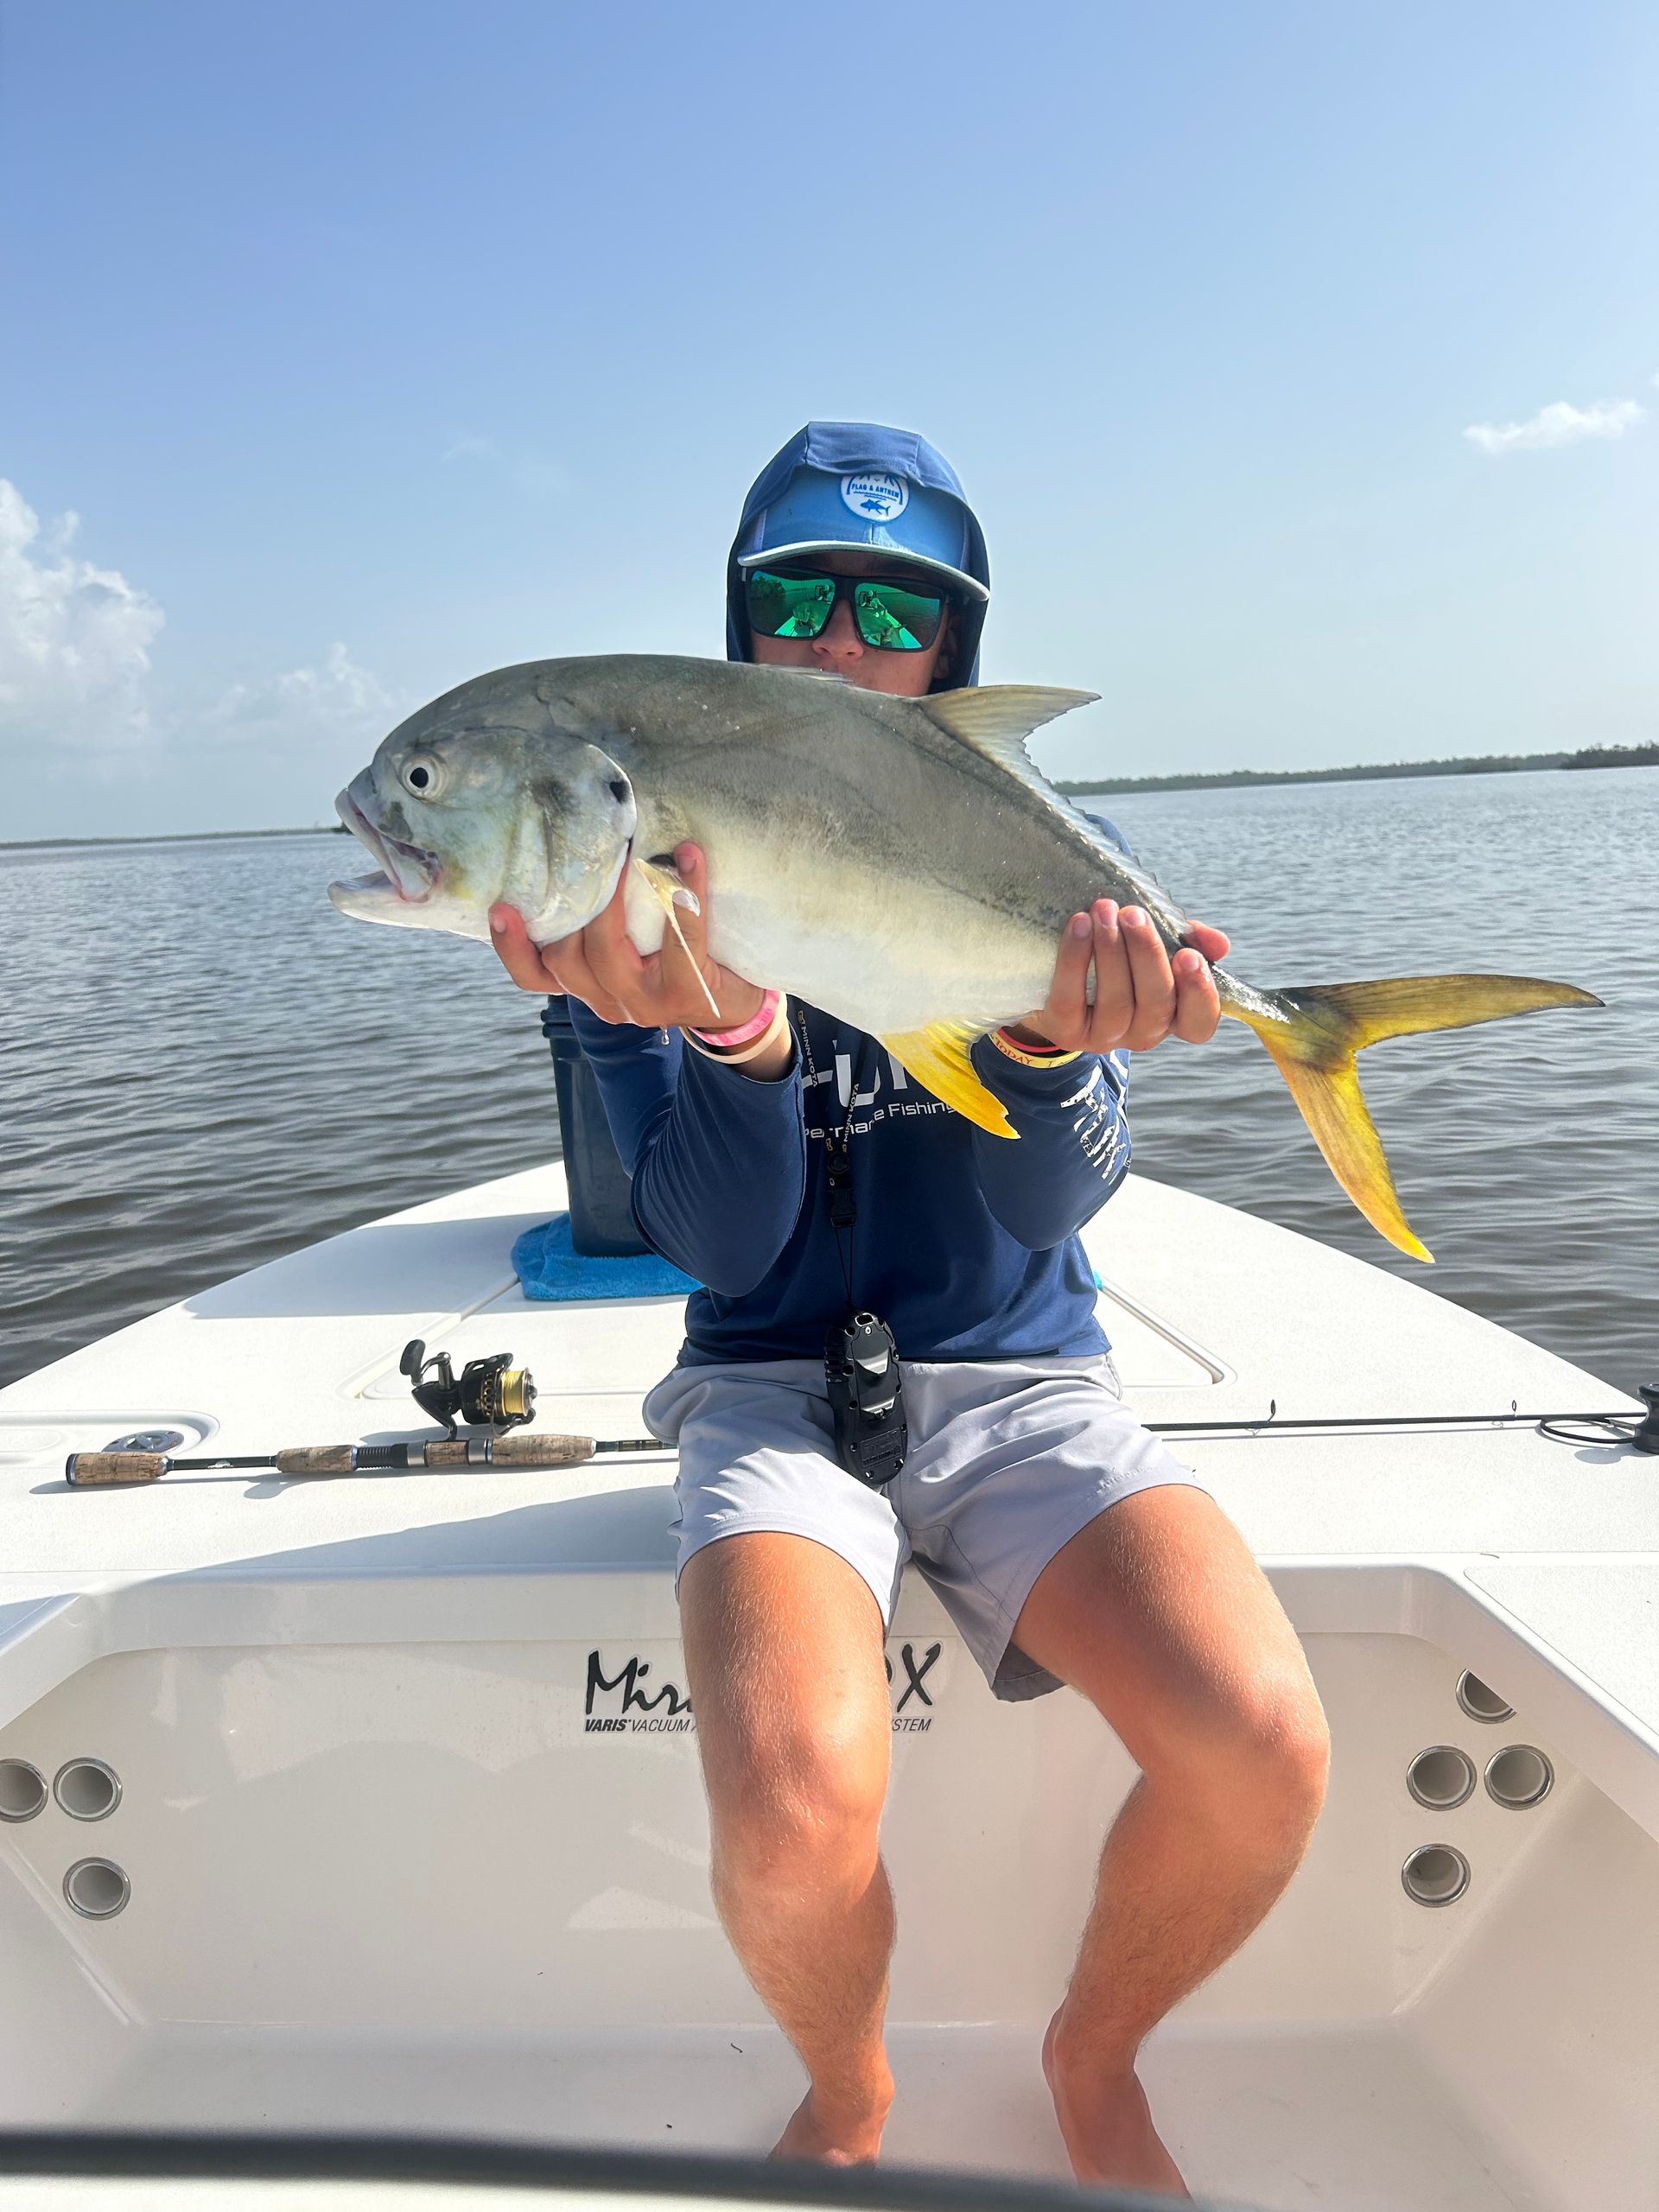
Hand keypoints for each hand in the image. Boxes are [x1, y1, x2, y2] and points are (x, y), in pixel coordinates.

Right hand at [488, 841, 764, 1029]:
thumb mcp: (630, 951)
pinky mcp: (685, 993)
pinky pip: (680, 942)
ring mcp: (644, 1003)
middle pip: (564, 957)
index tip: (499, 907)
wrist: (736, 1006)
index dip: (511, 947)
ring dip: (614, 896)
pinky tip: (688, 857)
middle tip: (581, 850)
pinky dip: (685, 896)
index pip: (533, 976)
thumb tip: (578, 849)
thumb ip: (599, 924)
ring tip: (626, 851)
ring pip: (606, 952)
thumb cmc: (678, 963)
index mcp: (588, 987)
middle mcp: (608, 1000)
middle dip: (569, 903)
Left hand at [1010, 902, 1231, 1053]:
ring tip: (1103, 910)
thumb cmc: (1117, 957)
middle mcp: (1144, 1032)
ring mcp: (1105, 1037)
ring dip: (1111, 951)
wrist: (1054, 979)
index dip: (1200, 995)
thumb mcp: (1154, 945)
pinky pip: (1071, 998)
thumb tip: (1218, 944)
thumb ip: (1185, 939)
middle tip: (1134, 914)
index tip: (1190, 956)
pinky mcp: (1066, 1031)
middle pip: (1156, 1003)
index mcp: (1172, 1015)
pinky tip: (1078, 925)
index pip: (1200, 1023)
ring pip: (1116, 1002)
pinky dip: (1075, 959)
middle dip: (1147, 954)